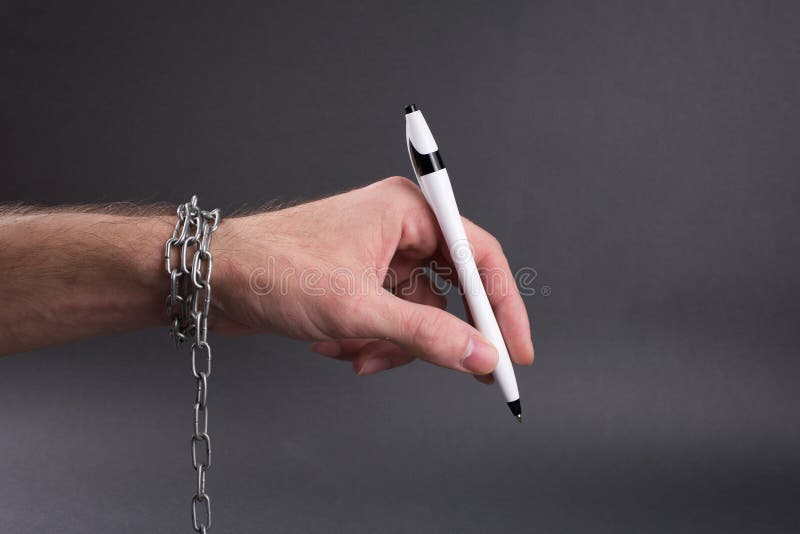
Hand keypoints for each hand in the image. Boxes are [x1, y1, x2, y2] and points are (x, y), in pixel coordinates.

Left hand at [212, 177, 533, 378]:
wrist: (211, 280)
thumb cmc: (272, 269)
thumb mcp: (358, 309)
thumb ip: (426, 335)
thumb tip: (479, 355)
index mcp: (407, 210)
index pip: (479, 255)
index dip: (502, 307)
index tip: (515, 351)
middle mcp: (398, 227)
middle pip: (452, 288)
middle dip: (440, 334)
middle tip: (465, 373)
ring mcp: (379, 254)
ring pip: (419, 313)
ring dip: (393, 344)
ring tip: (357, 353)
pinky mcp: (361, 278)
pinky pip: (390, 319)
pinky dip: (371, 341)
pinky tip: (336, 346)